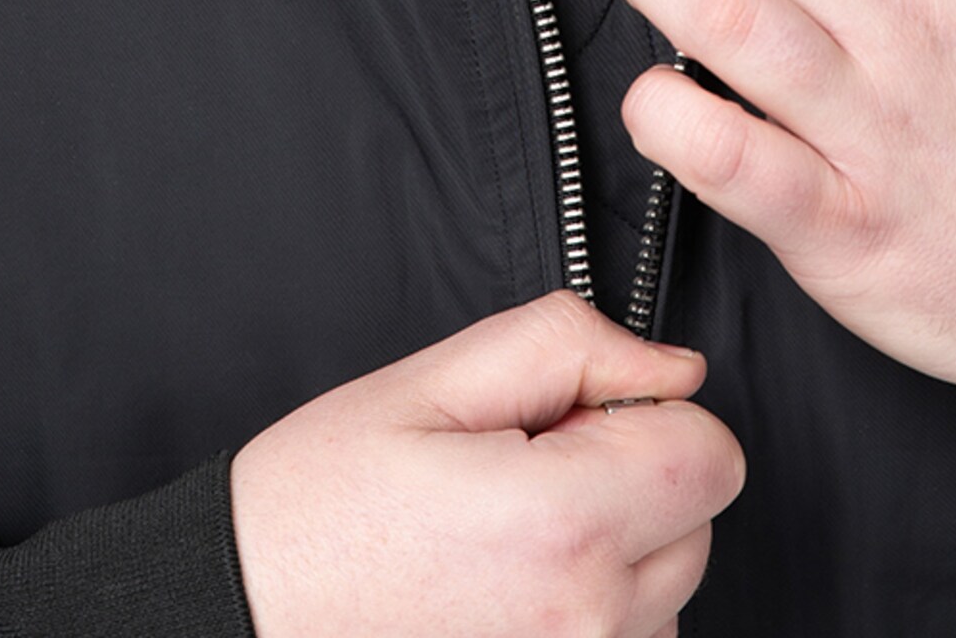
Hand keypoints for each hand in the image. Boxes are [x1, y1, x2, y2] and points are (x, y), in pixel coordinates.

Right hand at [228, 289, 743, 637]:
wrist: (242, 615)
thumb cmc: (320, 506)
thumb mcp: (435, 380)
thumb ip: (571, 347)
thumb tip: (671, 366)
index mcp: (564, 526)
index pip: (713, 453)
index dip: (649, 413)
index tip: (573, 418)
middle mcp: (585, 624)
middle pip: (699, 522)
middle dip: (634, 477)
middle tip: (524, 470)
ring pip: (667, 590)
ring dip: (615, 551)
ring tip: (504, 534)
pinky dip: (588, 611)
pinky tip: (506, 588)